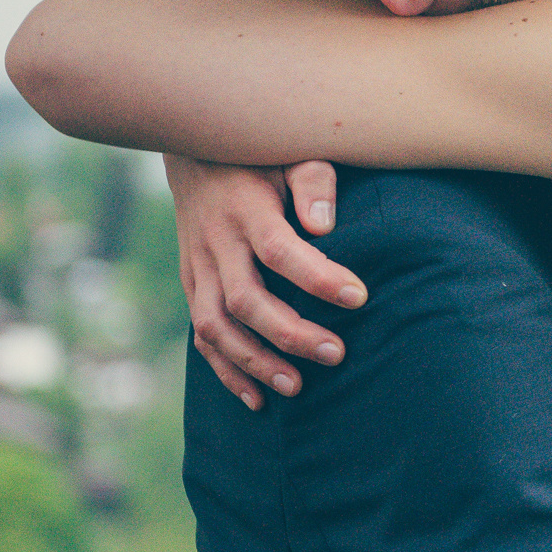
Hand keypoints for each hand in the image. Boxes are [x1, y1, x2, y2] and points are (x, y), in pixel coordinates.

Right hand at [165, 155, 365, 408]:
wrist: (195, 152)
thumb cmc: (261, 156)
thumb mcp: (290, 153)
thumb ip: (314, 182)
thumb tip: (325, 224)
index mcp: (247, 210)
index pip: (280, 250)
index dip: (317, 277)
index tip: (359, 297)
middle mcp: (217, 244)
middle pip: (246, 300)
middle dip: (290, 333)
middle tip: (336, 354)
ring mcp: (199, 268)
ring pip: (216, 327)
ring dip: (255, 362)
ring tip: (298, 388)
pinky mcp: (193, 285)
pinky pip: (202, 337)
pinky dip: (227, 371)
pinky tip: (257, 399)